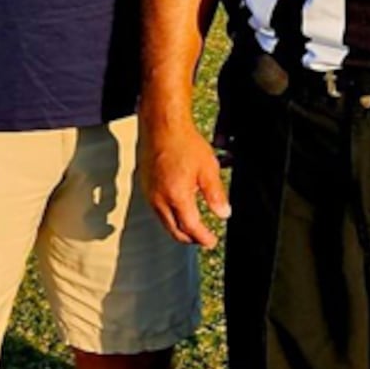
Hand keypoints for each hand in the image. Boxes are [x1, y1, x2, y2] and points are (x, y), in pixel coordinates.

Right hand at [139, 108, 230, 247]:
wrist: (162, 126)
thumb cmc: (185, 143)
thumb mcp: (208, 169)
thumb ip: (216, 195)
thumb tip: (224, 214)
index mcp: (176, 196)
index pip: (191, 227)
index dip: (202, 238)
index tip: (212, 242)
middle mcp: (159, 199)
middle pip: (174, 230)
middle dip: (190, 238)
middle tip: (204, 239)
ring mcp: (150, 194)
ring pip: (164, 222)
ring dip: (179, 229)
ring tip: (193, 228)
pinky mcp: (145, 187)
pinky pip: (157, 211)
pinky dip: (169, 218)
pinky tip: (179, 211)